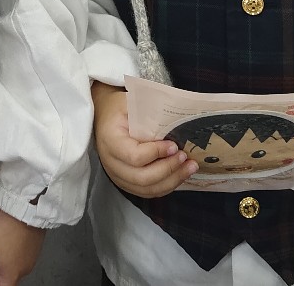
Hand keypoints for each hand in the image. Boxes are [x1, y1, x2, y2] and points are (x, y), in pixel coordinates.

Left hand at [0, 204, 44, 285]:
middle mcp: (23, 270)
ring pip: (11, 264)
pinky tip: (1, 234)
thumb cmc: (4, 224)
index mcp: (10, 277)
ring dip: (0, 257)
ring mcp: (30, 255)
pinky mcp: (33, 241)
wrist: (25, 200)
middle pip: (3, 279)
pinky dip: (8, 246)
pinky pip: (18, 250)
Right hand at [91, 82, 195, 198]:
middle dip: (168, 169)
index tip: (174, 145)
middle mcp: (111, 162)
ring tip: (189, 168)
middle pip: (142, 178)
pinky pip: (147, 192)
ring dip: (172, 181)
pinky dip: (166, 186)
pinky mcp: (125, 182)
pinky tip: (179, 175)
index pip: (134, 156)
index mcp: (110, 140)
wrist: (103, 116)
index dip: (157, 153)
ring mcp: (117, 175)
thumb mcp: (131, 102)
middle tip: (185, 157)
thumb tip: (177, 121)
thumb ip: (150, 112)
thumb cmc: (119, 108)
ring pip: (146, 189)